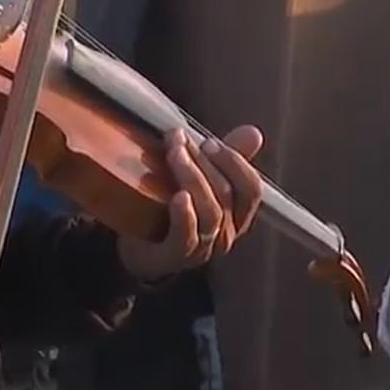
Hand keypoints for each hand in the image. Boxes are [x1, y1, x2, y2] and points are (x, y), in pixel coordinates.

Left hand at [116, 125, 264, 281]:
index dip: (234, 162)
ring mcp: (202, 248)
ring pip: (210, 212)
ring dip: (192, 178)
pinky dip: (185, 215)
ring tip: (174, 154)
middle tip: (179, 139)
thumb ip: (226, 157)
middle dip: (203, 162)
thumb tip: (254, 133)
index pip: (251, 189)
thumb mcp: (200, 178)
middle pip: (226, 195)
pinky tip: (178, 196)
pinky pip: (186, 238)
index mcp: (237, 215)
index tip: (209, 141)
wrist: (134, 247)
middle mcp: (225, 234)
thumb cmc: (171, 210)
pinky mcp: (173, 257)